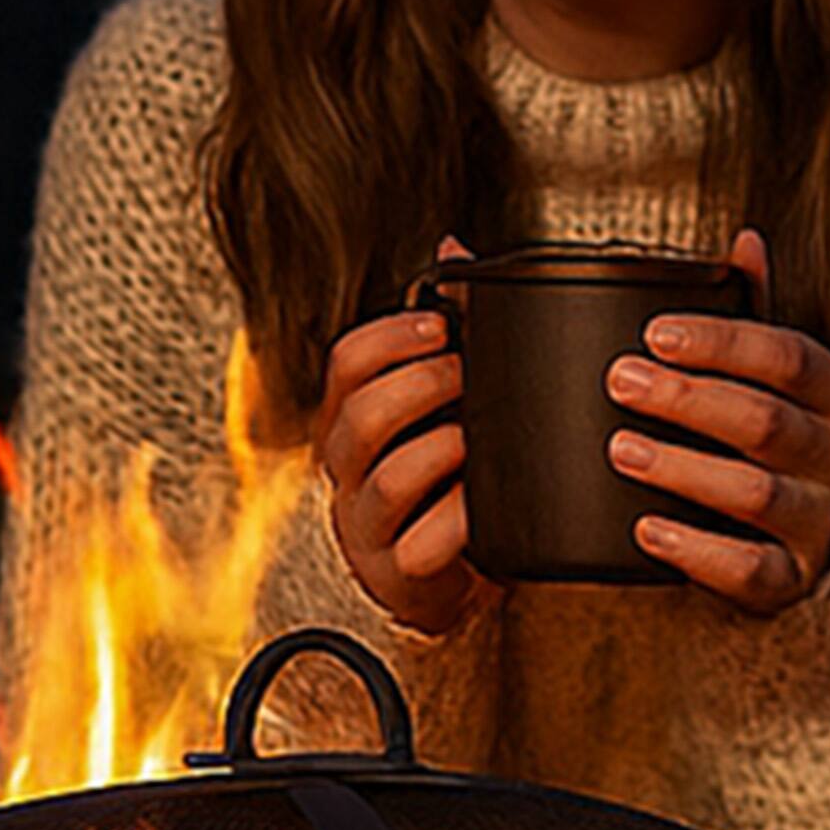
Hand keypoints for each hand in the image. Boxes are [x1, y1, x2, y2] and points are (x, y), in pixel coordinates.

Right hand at [313, 239, 500, 637]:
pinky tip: (485, 502)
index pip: (345, 364)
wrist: (450, 579)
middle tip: (467, 377)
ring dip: (442, 449)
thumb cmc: (443, 481)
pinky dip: (460, 520)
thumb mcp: (440, 405)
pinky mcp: (397, 573)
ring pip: (389, 479)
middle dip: (422, 387)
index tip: (442, 327)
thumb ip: (443, 335)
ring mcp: (366, 524)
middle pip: (360, 415)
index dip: (390, 339)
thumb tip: (455, 249)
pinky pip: (422, 544)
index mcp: (350, 419)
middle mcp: (346, 470)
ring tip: (478, 439)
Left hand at [607, 230, 829, 613]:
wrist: (795, 541)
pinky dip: (696, 551)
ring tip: (621, 449)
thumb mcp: (768, 378)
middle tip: (620, 382)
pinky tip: (646, 529)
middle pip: (767, 421)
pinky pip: (751, 571)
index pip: (788, 356)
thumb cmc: (765, 444)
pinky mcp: (792, 580)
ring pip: (756, 493)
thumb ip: (752, 316)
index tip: (653, 334)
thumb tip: (745, 241)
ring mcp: (819, 520)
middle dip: (688, 399)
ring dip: (683, 468)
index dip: (721, 342)